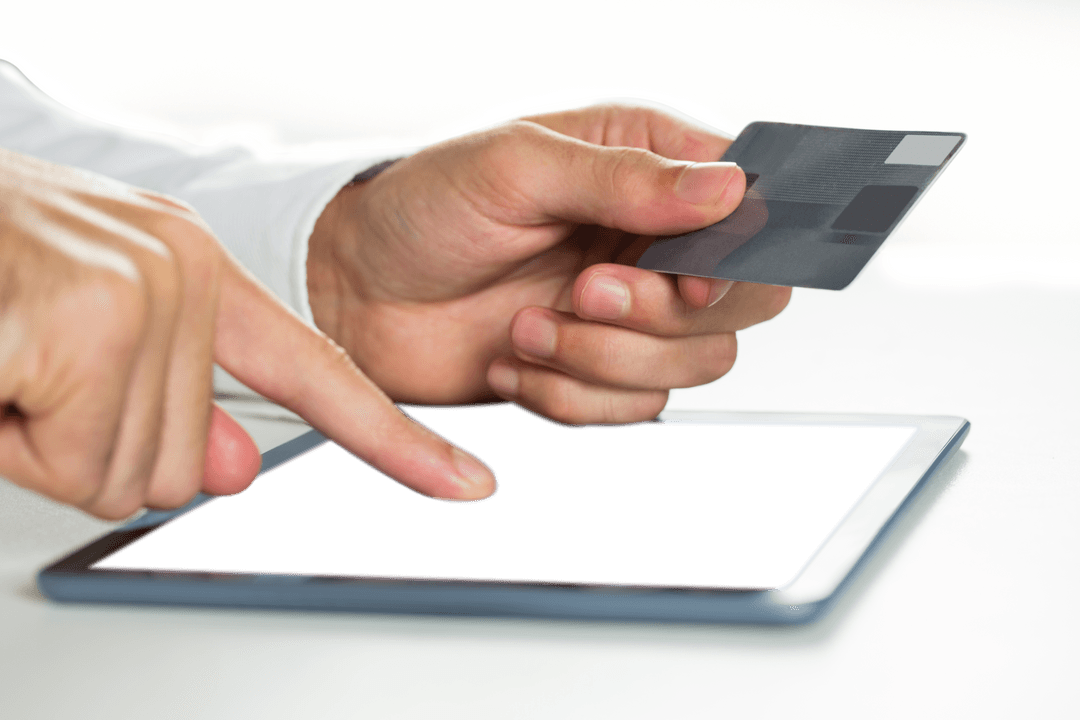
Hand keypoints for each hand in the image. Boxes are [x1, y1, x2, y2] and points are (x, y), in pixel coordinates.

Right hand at [0, 149, 495, 518]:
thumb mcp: (80, 338)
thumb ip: (172, 403)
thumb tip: (238, 470)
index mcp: (192, 272)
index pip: (320, 374)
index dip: (398, 441)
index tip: (467, 483)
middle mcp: (182, 271)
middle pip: (183, 462)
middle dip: (86, 450)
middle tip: (25, 373)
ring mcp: (142, 291)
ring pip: (129, 474)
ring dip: (43, 447)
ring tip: (5, 362)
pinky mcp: (86, 319)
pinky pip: (74, 462)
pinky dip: (9, 443)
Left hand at [307, 104, 790, 423]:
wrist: (356, 295)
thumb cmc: (424, 209)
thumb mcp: (515, 168)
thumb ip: (625, 179)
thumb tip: (728, 186)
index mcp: (645, 166)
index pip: (747, 209)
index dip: (734, 254)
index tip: (685, 279)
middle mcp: (650, 242)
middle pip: (741, 301)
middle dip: (659, 316)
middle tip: (582, 293)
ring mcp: (629, 314)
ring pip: (693, 365)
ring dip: (603, 359)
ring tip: (525, 325)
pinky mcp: (598, 373)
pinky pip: (633, 410)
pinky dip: (568, 398)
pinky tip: (512, 361)